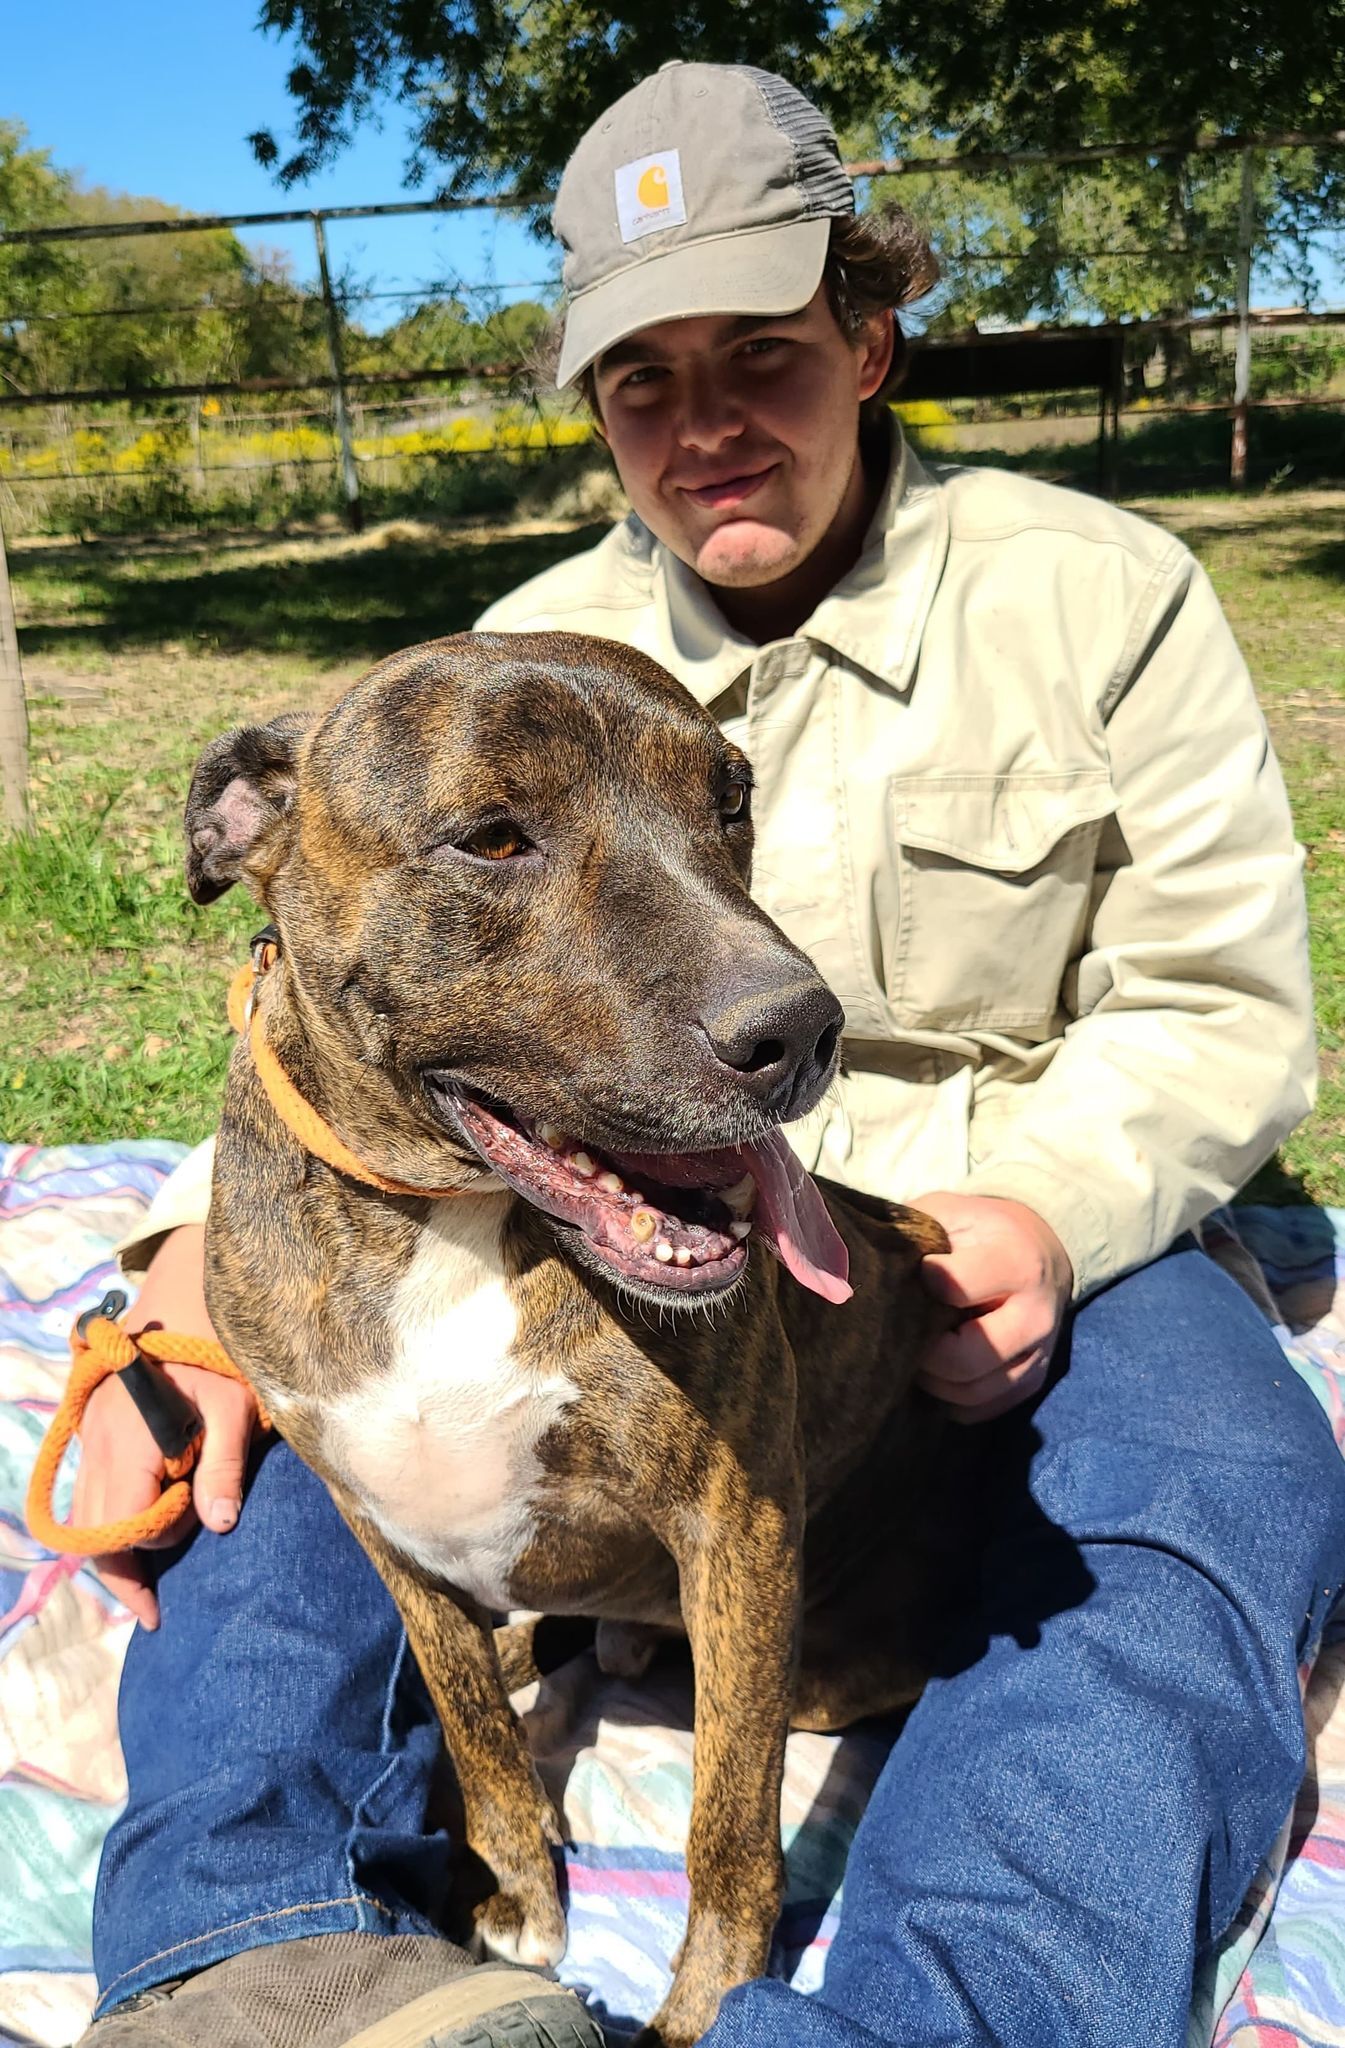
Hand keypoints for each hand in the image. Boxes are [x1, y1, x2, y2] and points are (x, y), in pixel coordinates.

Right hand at [70, 1226, 259, 1629]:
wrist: (189, 1282)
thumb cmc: (219, 1345)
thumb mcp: (236, 1405)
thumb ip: (225, 1466)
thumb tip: (218, 1527)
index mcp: (129, 1444)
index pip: (116, 1535)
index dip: (135, 1578)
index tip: (160, 1611)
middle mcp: (98, 1441)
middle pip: (92, 1529)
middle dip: (124, 1569)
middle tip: (157, 1598)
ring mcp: (91, 1428)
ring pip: (87, 1506)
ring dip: (117, 1538)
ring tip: (156, 1563)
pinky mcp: (96, 1418)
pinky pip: (93, 1481)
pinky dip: (112, 1508)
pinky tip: (149, 1512)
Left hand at [911, 1192, 1072, 1424]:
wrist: (1041, 1250)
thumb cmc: (980, 1229)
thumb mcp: (951, 1212)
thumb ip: (913, 1233)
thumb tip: (853, 1264)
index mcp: (1016, 1261)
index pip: (954, 1288)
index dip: (922, 1284)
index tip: (914, 1276)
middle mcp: (1036, 1314)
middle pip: (963, 1359)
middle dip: (921, 1350)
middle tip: (903, 1330)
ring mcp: (1039, 1354)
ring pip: (970, 1393)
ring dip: (931, 1380)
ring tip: (916, 1349)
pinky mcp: (1033, 1382)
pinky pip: (980, 1410)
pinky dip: (949, 1399)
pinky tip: (937, 1371)